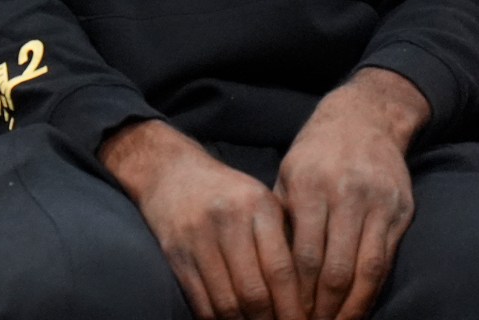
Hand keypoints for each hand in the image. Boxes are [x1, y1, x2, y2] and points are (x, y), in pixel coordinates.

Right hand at [102, 120, 304, 319]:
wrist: (170, 171)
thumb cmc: (227, 192)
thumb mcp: (261, 201)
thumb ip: (284, 238)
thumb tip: (308, 293)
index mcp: (258, 205)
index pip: (281, 269)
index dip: (295, 306)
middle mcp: (228, 219)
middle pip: (254, 292)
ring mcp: (198, 237)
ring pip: (227, 302)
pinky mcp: (175, 253)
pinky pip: (200, 301)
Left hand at [274, 73, 423, 319]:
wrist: (364, 118)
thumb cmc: (315, 154)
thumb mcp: (287, 175)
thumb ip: (281, 220)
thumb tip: (267, 275)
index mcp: (308, 185)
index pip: (301, 255)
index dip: (295, 293)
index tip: (285, 316)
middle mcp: (344, 194)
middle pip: (334, 268)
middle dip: (321, 307)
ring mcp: (377, 203)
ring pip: (365, 270)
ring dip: (349, 307)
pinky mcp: (401, 211)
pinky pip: (386, 260)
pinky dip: (372, 290)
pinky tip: (357, 307)